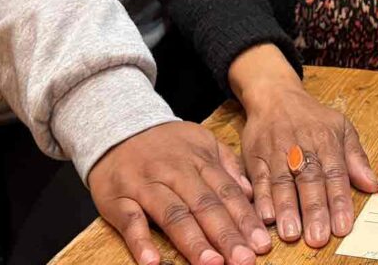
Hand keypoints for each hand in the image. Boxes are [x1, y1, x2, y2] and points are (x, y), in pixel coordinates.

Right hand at [88, 121, 271, 264]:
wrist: (115, 127)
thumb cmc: (165, 143)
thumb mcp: (201, 141)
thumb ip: (226, 164)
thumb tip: (251, 193)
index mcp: (198, 160)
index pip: (226, 192)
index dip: (245, 219)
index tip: (261, 244)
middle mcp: (174, 173)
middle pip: (204, 206)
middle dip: (226, 235)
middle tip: (245, 260)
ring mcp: (145, 185)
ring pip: (173, 215)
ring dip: (193, 241)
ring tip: (213, 264)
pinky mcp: (118, 198)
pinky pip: (130, 221)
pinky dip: (141, 242)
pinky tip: (153, 262)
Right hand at [240, 85, 377, 246]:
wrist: (275, 95)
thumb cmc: (312, 116)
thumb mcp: (341, 127)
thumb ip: (356, 157)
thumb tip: (373, 185)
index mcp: (326, 140)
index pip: (334, 173)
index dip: (339, 201)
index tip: (343, 226)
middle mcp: (301, 146)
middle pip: (308, 180)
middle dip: (313, 209)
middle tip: (318, 236)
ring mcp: (276, 151)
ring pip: (282, 181)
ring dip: (286, 208)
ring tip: (291, 233)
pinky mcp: (255, 156)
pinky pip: (258, 178)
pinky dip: (261, 197)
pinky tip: (266, 217)